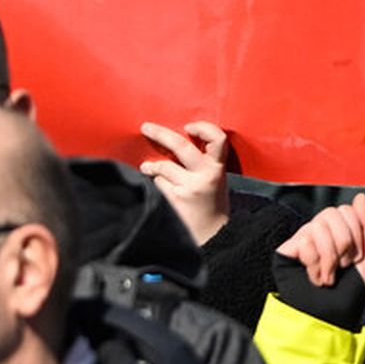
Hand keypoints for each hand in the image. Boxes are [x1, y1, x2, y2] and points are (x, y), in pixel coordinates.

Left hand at [139, 119, 232, 248]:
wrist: (214, 236)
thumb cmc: (211, 204)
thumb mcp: (216, 180)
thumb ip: (202, 163)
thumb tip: (172, 144)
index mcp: (218, 168)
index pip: (218, 139)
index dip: (203, 128)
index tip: (188, 127)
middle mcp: (205, 176)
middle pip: (181, 146)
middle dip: (160, 134)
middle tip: (146, 127)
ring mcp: (189, 188)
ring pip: (163, 166)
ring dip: (153, 168)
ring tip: (148, 168)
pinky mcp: (175, 199)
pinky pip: (158, 183)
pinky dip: (156, 184)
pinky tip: (160, 190)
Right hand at [278, 198, 364, 287]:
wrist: (334, 314)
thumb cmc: (352, 289)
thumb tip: (360, 196)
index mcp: (338, 229)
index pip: (347, 209)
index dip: (356, 234)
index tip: (355, 258)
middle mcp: (318, 230)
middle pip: (331, 213)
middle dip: (344, 244)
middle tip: (342, 266)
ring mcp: (302, 239)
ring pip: (317, 227)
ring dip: (329, 258)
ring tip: (328, 276)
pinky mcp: (287, 250)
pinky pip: (305, 241)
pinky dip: (315, 264)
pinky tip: (314, 278)